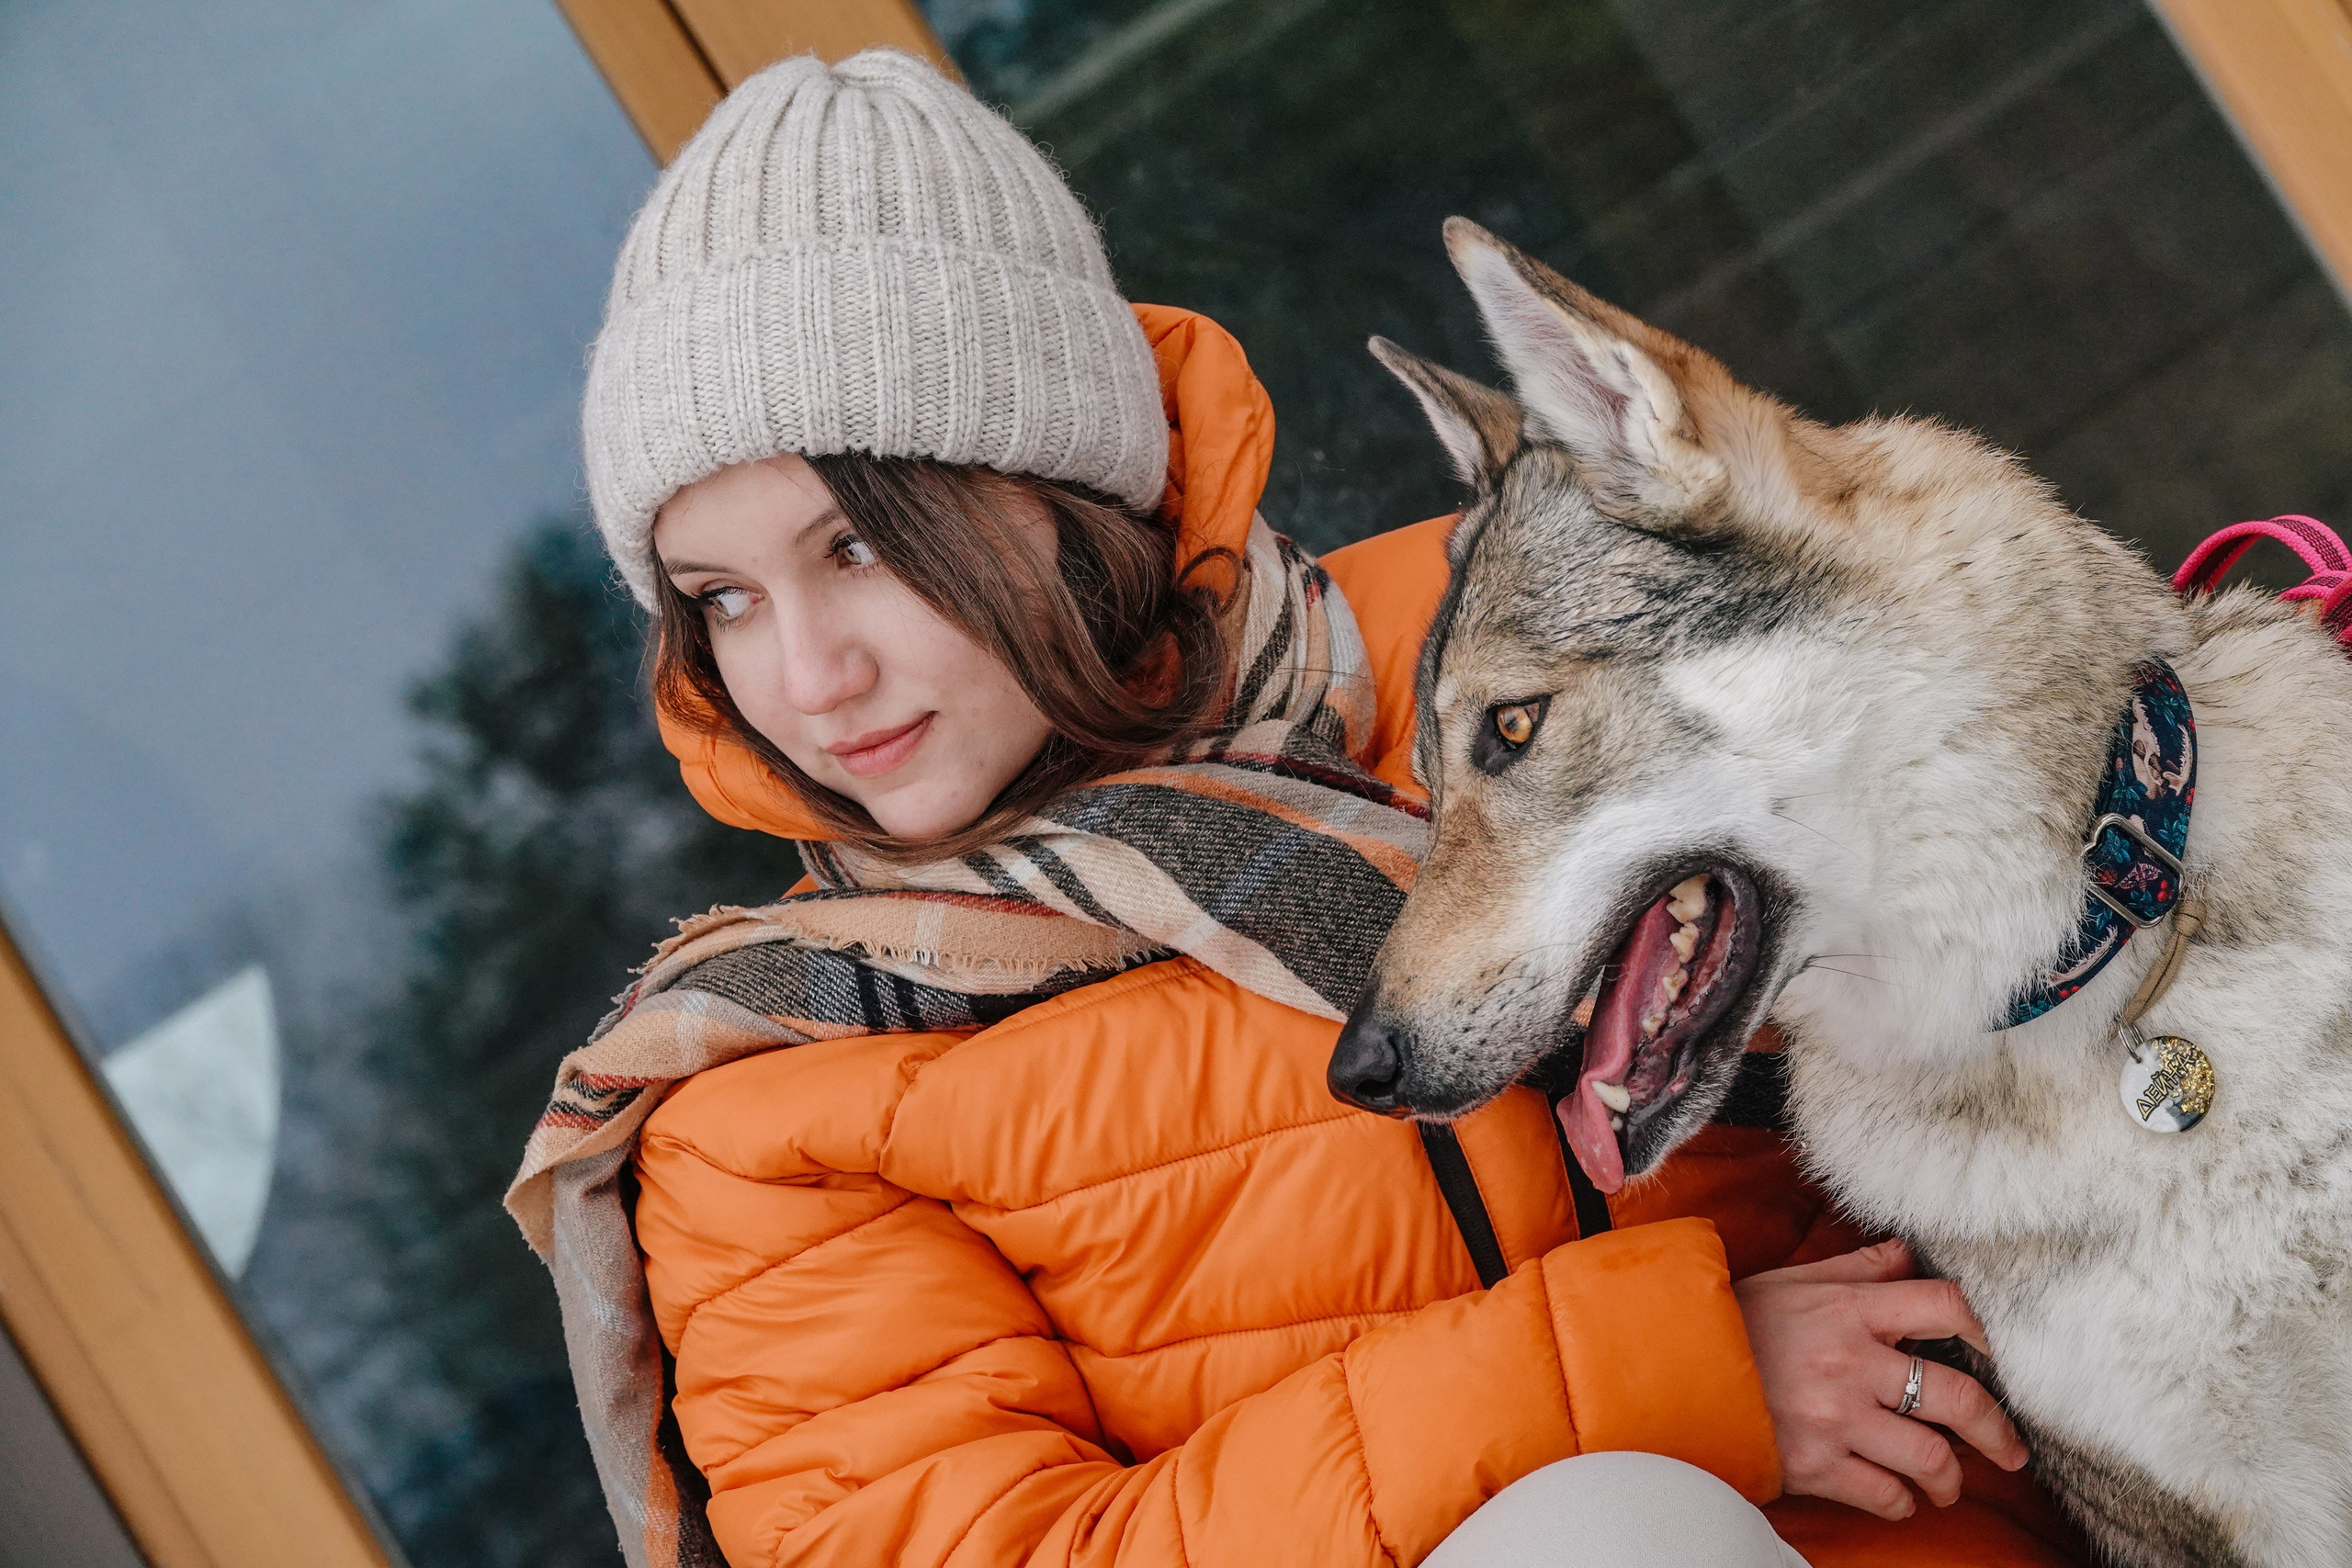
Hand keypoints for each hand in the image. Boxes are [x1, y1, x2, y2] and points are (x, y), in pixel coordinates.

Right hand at [1734, 1239, 2027, 1520]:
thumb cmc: (1736, 1323)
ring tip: (1947, 1484)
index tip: (2001, 1355)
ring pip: (1929, 1458)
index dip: (1989, 1331)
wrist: (1673, 1369)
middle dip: (1997, 1431)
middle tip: (2011, 1449)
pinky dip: (1900, 1503)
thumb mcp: (1792, 1282)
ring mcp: (1835, 1417)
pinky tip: (1897, 1496)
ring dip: (1950, 1478)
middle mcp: (1851, 1364)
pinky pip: (1884, 1494)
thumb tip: (1907, 1252)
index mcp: (1850, 1311)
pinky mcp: (1815, 1464)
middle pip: (1956, 1397)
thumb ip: (1856, 1269)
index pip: (1945, 1308)